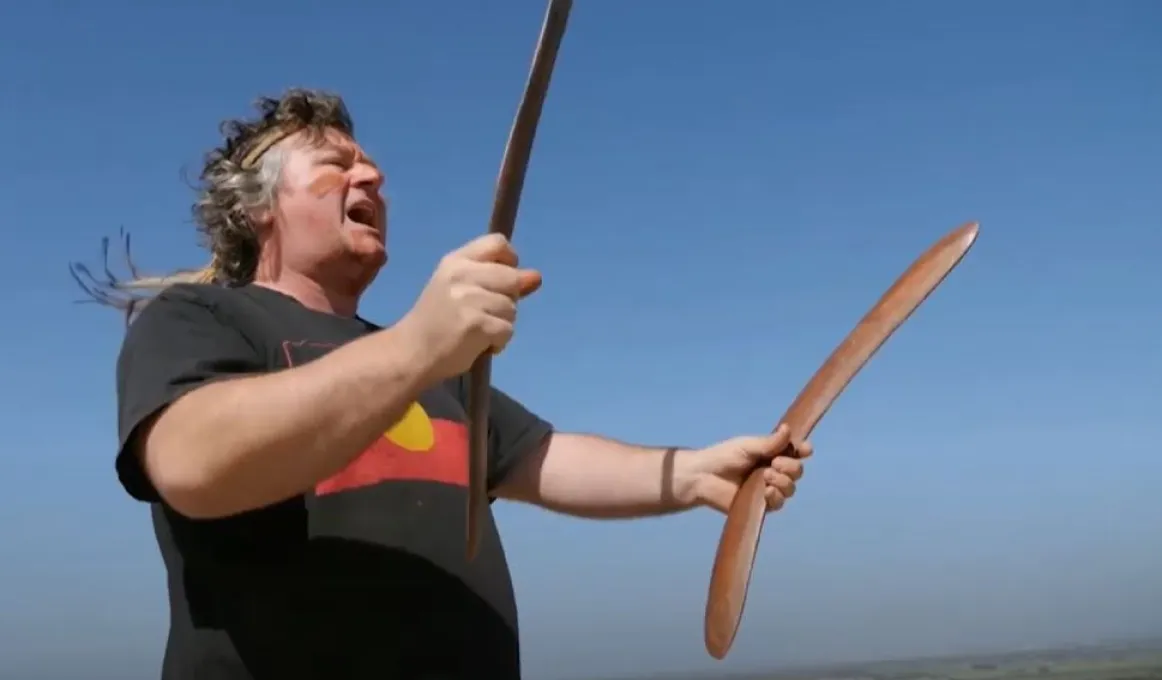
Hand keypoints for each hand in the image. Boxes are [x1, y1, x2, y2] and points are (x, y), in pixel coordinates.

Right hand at [398, 234, 542, 381]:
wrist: (412, 352)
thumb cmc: (438, 320)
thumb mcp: (462, 290)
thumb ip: (499, 281)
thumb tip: (536, 277)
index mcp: (456, 261)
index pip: (498, 243)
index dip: (510, 261)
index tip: (501, 281)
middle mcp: (461, 274)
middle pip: (512, 278)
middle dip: (508, 300)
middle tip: (486, 313)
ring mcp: (468, 299)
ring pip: (512, 308)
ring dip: (502, 324)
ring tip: (478, 330)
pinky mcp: (476, 324)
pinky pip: (508, 330)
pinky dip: (499, 342)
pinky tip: (480, 344)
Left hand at [677, 424, 811, 513]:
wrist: (703, 476)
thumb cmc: (723, 456)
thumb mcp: (747, 446)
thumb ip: (769, 442)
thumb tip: (788, 429)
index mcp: (772, 454)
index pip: (795, 453)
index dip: (803, 451)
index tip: (805, 449)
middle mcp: (774, 471)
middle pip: (797, 471)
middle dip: (791, 467)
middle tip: (774, 463)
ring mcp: (769, 489)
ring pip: (791, 488)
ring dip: (783, 482)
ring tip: (766, 476)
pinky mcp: (761, 505)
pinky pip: (778, 503)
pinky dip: (776, 496)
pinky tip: (767, 492)